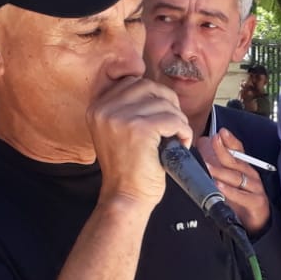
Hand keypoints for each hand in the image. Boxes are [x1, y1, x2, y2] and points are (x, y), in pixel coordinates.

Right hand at [89, 75, 190, 205]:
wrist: (125, 197)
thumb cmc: (127, 169)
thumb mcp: (117, 132)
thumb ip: (127, 108)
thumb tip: (157, 90)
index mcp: (97, 107)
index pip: (133, 82)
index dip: (154, 95)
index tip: (162, 113)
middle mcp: (105, 109)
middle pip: (149, 87)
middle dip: (169, 103)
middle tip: (174, 124)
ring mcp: (121, 118)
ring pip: (164, 104)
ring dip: (178, 120)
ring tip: (177, 138)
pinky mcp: (140, 130)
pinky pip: (173, 119)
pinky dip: (183, 130)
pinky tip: (182, 143)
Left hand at [198, 128, 270, 234]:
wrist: (257, 223)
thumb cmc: (242, 201)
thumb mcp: (230, 183)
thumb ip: (217, 167)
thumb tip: (202, 149)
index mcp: (245, 169)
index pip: (239, 151)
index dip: (230, 141)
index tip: (221, 132)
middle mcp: (251, 176)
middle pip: (236, 161)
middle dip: (224, 150)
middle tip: (213, 141)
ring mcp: (255, 188)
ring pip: (237, 178)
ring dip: (221, 172)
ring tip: (208, 167)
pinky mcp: (257, 202)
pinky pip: (242, 196)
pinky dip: (230, 191)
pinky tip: (219, 187)